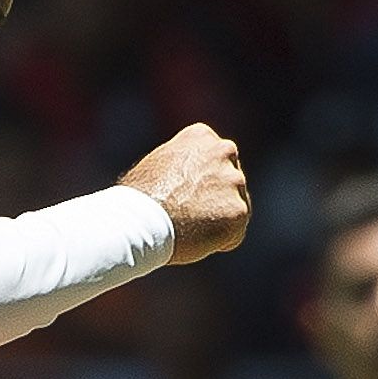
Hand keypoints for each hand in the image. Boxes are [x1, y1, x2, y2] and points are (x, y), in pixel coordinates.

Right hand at [123, 123, 250, 263]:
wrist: (140, 221)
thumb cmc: (138, 200)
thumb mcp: (156, 166)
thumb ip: (179, 168)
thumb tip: (184, 184)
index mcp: (201, 136)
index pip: (213, 162)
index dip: (198, 184)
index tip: (180, 195)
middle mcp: (223, 151)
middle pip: (228, 181)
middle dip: (214, 199)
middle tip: (187, 215)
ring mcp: (234, 180)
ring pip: (233, 207)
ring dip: (217, 221)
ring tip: (188, 229)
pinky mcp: (239, 210)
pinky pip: (234, 233)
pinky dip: (219, 241)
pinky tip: (196, 240)